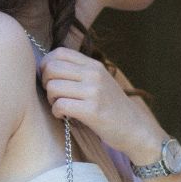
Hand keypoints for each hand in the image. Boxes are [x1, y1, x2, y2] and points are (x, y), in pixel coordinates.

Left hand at [38, 47, 161, 163]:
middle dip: (45, 83)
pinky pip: (60, 105)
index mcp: (95, 65)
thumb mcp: (100, 81)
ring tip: (60, 106)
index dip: (46, 64)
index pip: (59, 52)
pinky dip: (56, 112)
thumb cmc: (111, 107)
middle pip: (51, 68)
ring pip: (53, 87)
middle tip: (54, 95)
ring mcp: (94, 92)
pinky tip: (64, 116)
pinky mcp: (92, 110)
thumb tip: (48, 66)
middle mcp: (94, 74)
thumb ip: (80, 71)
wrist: (135, 128)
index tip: (50, 79)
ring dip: (51, 99)